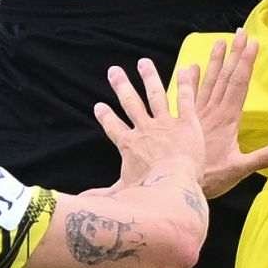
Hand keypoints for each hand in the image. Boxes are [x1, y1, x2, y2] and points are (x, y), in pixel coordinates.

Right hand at [93, 58, 206, 187]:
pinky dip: (185, 84)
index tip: (99, 105)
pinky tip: (184, 69)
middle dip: (122, 86)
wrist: (174, 187)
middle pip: (131, 103)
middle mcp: (145, 130)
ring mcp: (166, 124)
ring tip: (144, 63)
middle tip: (114, 70)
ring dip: (149, 78)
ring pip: (156, 95)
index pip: (114, 127)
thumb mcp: (121, 194)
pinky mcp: (187, 123)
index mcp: (130, 145)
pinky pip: (185, 100)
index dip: (106, 116)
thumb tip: (81, 203)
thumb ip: (102, 196)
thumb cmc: (149, 194)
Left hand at [195, 30, 267, 197]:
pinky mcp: (183, 120)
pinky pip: (186, 94)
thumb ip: (262, 158)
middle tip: (240, 33)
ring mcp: (196, 113)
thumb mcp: (239, 169)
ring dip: (214, 61)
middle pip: (225, 77)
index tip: (252, 43)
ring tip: (219, 42)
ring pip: (207, 81)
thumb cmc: (209, 178)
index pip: (239, 84)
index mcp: (227, 118)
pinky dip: (188, 79)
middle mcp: (212, 111)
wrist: (175, 182)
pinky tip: (190, 66)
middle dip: (234, 54)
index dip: (246, 63)